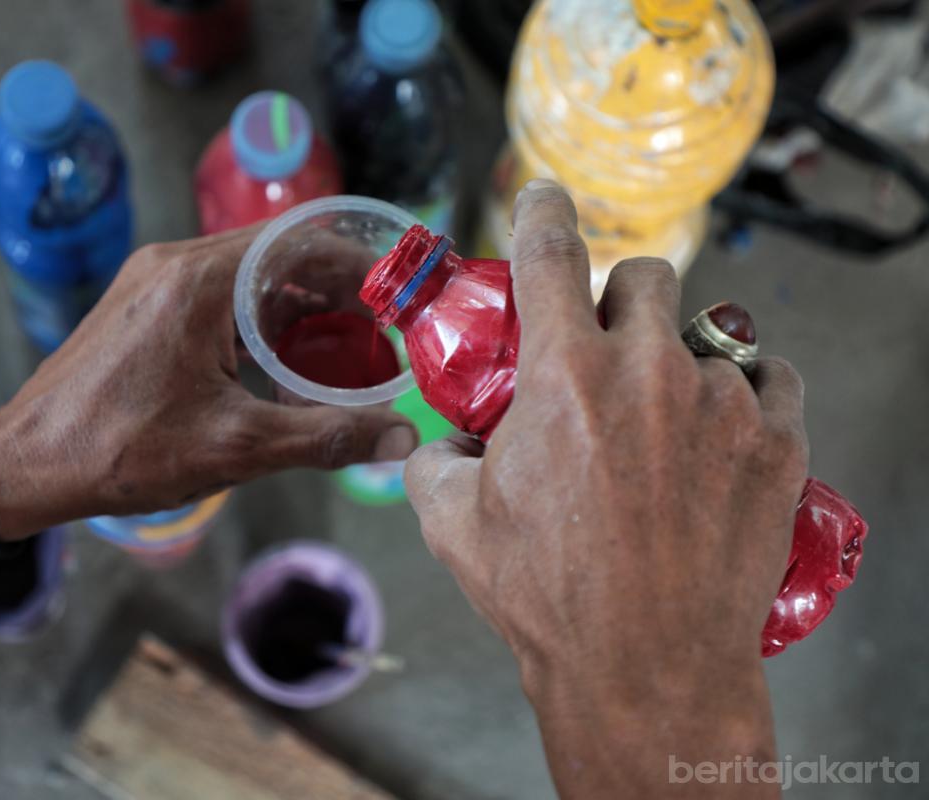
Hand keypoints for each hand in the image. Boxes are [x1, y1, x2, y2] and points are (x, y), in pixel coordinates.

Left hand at [0, 225, 417, 541]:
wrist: (24, 464)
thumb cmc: (119, 451)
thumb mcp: (236, 446)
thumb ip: (326, 436)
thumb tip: (399, 435)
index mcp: (197, 280)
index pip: (302, 242)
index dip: (360, 267)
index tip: (397, 298)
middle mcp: (173, 265)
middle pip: (278, 255)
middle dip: (336, 290)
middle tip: (380, 332)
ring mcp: (153, 283)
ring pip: (248, 276)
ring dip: (298, 306)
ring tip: (344, 349)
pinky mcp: (142, 307)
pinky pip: (218, 297)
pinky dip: (260, 320)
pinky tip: (284, 363)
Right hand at [404, 181, 807, 797]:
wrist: (643, 668)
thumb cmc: (546, 597)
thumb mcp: (452, 526)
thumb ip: (435, 463)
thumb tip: (443, 449)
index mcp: (562, 375)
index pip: (548, 253)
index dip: (542, 212)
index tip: (545, 197)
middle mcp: (647, 371)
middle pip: (644, 277)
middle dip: (620, 298)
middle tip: (607, 349)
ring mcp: (721, 404)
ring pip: (708, 334)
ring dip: (679, 361)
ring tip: (665, 422)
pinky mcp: (776, 444)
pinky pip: (772, 381)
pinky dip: (747, 393)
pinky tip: (723, 433)